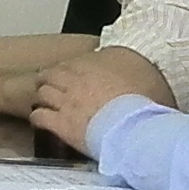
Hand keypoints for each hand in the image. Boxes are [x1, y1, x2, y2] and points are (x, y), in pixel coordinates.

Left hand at [29, 50, 163, 154]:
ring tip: (42, 101)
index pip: (75, 62)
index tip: (72, 74)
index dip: (71, 69)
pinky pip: (40, 116)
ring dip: (41, 97)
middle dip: (49, 80)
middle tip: (49, 85)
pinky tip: (39, 121)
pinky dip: (38, 118)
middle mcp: (78, 80)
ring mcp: (66, 101)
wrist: (134, 128)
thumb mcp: (150, 83)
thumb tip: (150, 80)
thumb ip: (141, 77)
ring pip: (42, 93)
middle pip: (52, 74)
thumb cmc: (145, 106)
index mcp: (98, 66)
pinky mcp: (61, 123)